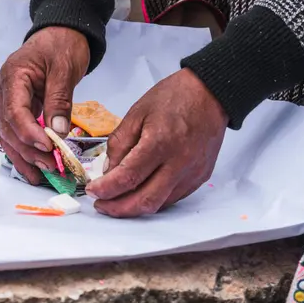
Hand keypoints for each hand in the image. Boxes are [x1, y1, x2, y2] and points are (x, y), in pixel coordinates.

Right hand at [0, 27, 89, 183]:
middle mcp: (4, 90)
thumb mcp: (65, 69)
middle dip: (29, 150)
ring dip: (25, 157)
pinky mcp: (18, 109)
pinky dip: (26, 151)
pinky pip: (17, 133)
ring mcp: (9, 100)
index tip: (48, 148)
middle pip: (9, 128)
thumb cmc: (62, 45)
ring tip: (42, 175)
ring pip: (9, 135)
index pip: (14, 111)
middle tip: (51, 167)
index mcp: (13, 76)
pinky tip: (36, 168)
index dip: (29, 133)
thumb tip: (58, 132)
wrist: (61, 33)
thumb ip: (59, 100)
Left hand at [85, 68, 228, 217]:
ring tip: (116, 201)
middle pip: (145, 200)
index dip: (107, 189)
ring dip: (134, 208)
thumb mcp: (137, 113)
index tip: (93, 191)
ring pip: (159, 204)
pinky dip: (153, 199)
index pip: (128, 177)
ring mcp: (192, 173)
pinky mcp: (200, 177)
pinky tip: (140, 192)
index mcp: (160, 142)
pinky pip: (172, 197)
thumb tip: (108, 171)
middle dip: (118, 209)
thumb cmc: (174, 97)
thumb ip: (119, 144)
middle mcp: (179, 162)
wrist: (210, 93)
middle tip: (101, 204)